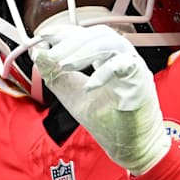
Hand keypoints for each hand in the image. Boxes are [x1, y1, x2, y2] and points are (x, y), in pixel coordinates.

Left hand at [33, 23, 170, 173]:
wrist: (129, 147)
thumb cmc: (108, 122)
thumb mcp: (71, 94)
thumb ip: (55, 74)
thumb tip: (38, 54)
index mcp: (106, 58)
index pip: (86, 34)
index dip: (64, 32)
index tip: (43, 36)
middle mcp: (121, 57)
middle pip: (97, 34)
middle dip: (71, 42)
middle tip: (51, 55)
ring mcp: (133, 67)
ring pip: (110, 43)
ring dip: (84, 51)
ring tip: (64, 65)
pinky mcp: (141, 80)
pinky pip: (124, 65)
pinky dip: (104, 72)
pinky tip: (89, 86)